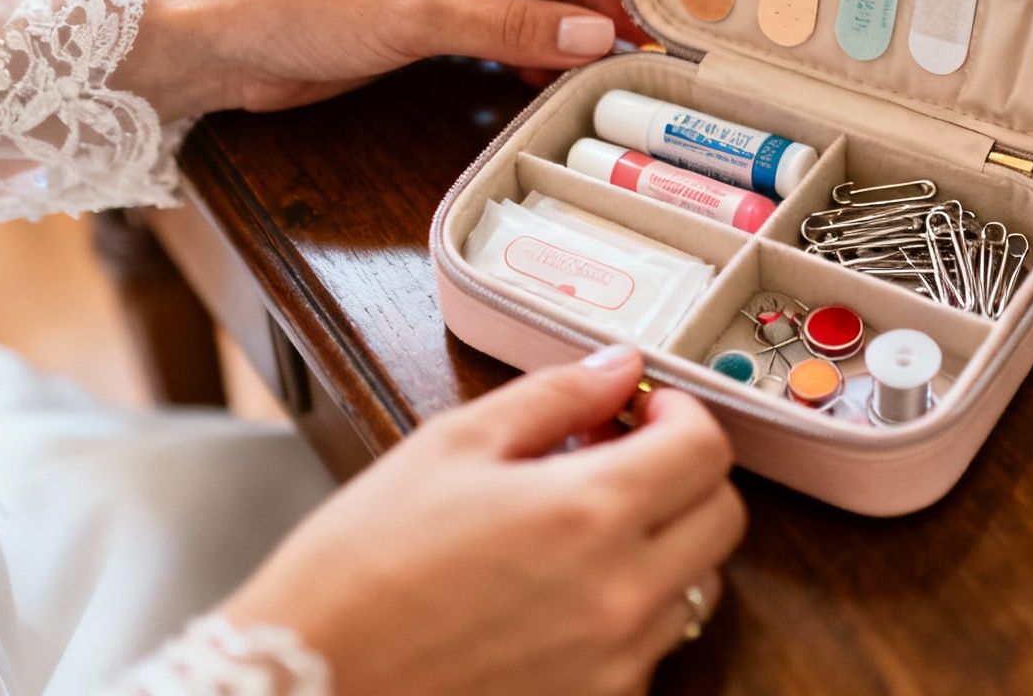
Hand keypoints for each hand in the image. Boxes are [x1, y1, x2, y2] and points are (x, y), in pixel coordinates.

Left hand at [126, 0, 651, 119]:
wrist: (210, 38)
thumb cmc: (295, 0)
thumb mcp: (413, 14)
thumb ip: (509, 24)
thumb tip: (593, 35)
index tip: (653, 3)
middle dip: (594, 0)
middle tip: (644, 49)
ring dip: (563, 30)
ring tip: (608, 72)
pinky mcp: (419, 12)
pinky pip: (494, 24)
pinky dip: (525, 49)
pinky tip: (551, 81)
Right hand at [220, 345, 745, 695]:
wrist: (309, 683)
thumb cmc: (359, 569)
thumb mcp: (449, 447)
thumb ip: (552, 398)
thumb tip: (617, 368)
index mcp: (589, 512)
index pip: (707, 448)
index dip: (680, 415)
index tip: (644, 412)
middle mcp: (621, 593)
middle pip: (723, 517)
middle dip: (683, 475)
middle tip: (621, 459)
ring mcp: (616, 661)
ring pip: (697, 584)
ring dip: (662, 544)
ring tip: (581, 529)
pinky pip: (651, 645)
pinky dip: (627, 610)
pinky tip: (558, 592)